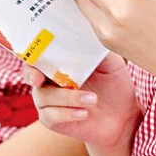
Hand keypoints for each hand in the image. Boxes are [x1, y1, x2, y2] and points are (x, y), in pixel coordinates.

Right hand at [23, 52, 140, 147]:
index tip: (38, 58)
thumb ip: (99, 51)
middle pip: (32, 74)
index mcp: (60, 63)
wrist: (123, 117)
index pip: (38, 55)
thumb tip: (90, 36)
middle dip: (34, 75)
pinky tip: (84, 113)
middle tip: (41, 79)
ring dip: (67, 97)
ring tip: (92, 99)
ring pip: (43, 96)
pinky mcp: (52, 120)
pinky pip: (50, 116)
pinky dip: (66, 114)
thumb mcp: (112, 65)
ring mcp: (49, 101)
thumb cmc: (114, 85)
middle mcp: (50, 80)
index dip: (33, 55)